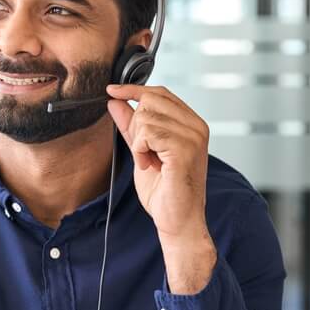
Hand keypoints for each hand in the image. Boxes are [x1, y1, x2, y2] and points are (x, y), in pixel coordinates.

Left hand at [106, 84, 216, 294]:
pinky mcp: (184, 149)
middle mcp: (197, 126)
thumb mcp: (142, 151)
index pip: (160, 92)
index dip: (134, 89)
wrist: (176, 220)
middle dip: (136, 125)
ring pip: (146, 117)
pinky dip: (140, 150)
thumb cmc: (164, 191)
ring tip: (149, 162)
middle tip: (142, 150)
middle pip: (151, 100)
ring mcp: (193, 136)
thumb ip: (130, 126)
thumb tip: (115, 101)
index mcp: (192, 124)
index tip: (112, 90)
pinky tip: (149, 165)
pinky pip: (148, 133)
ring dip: (139, 142)